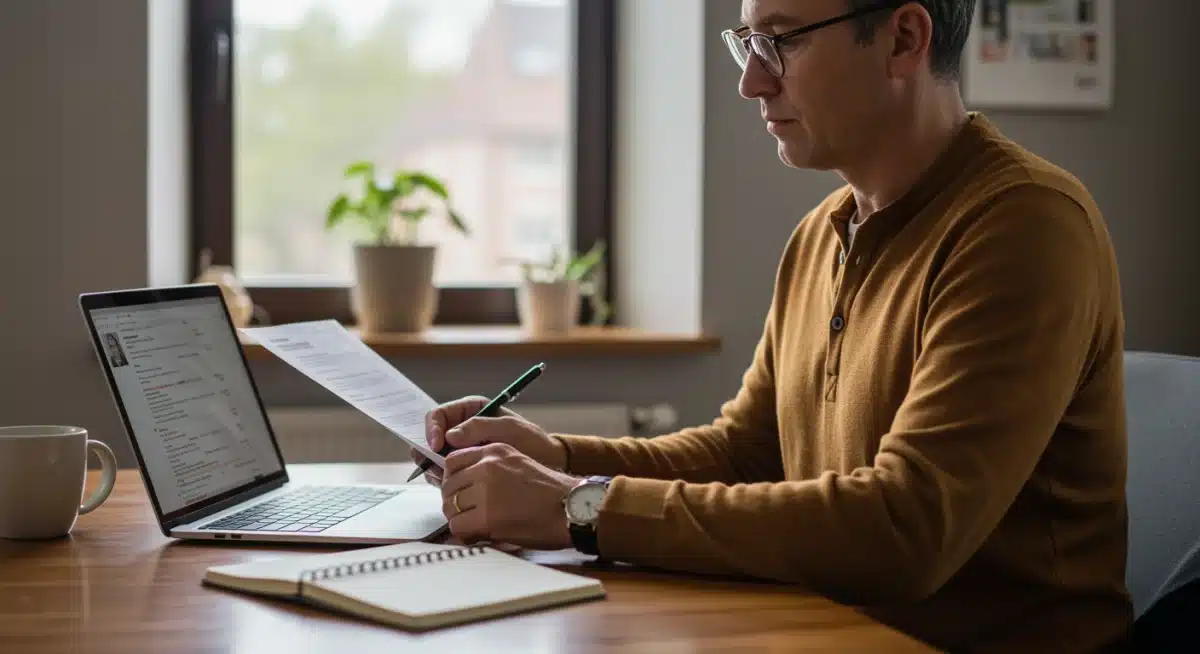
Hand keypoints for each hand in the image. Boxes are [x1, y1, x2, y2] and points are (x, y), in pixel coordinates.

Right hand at [414, 395, 566, 485]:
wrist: (546, 465)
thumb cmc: (532, 442)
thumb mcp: (509, 429)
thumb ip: (480, 427)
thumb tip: (449, 435)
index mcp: (470, 411)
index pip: (439, 415)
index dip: (432, 429)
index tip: (436, 446)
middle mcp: (462, 429)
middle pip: (430, 436)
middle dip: (427, 451)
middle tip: (435, 466)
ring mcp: (461, 450)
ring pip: (432, 456)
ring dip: (434, 467)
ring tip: (446, 478)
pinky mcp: (464, 468)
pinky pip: (444, 472)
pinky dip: (442, 479)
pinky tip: (452, 485)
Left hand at [440, 441, 579, 549]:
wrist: (572, 509)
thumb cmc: (552, 493)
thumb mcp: (519, 463)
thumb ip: (492, 467)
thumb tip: (466, 483)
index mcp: (495, 451)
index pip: (453, 461)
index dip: (453, 480)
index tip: (460, 492)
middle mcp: (487, 466)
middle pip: (448, 486)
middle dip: (454, 502)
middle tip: (467, 514)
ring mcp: (486, 491)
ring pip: (450, 507)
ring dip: (459, 519)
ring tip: (474, 526)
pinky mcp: (487, 517)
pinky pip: (458, 527)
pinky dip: (464, 535)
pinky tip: (477, 536)